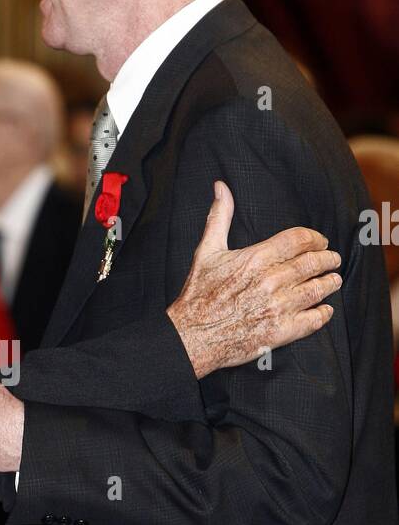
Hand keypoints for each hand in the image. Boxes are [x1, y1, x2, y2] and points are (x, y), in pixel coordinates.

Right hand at [167, 181, 341, 377]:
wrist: (192, 336)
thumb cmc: (198, 294)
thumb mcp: (207, 251)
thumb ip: (219, 217)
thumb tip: (221, 188)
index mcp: (256, 258)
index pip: (299, 240)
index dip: (316, 238)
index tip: (321, 242)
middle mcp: (271, 280)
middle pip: (313, 263)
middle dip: (328, 260)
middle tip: (333, 260)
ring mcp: (278, 307)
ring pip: (318, 290)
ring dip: (330, 283)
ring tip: (334, 281)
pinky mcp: (281, 331)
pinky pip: (313, 320)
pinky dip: (323, 313)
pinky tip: (325, 309)